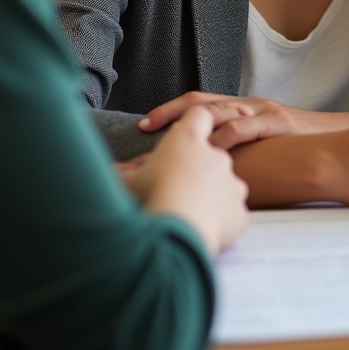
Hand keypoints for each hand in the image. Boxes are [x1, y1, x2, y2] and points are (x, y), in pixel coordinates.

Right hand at [118, 106, 247, 254]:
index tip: (184, 134)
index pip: (198, 114)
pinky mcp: (239, 211)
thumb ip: (121, 173)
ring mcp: (231, 182)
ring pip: (223, 183)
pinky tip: (204, 228)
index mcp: (188, 139)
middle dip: (198, 167)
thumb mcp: (127, 182)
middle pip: (212, 152)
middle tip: (177, 185)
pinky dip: (221, 220)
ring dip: (211, 193)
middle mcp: (216, 155)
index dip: (192, 121)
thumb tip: (109, 170)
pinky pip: (231, 213)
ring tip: (189, 211)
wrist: (174, 235)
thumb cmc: (148, 200)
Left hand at [140, 91, 348, 149]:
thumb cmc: (296, 151)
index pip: (197, 106)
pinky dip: (228, 135)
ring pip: (220, 110)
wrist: (336, 145)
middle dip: (170, 114)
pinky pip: (248, 126)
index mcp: (241, 111)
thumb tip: (202, 176)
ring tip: (172, 139)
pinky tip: (213, 146)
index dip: (169, 113)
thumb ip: (234, 154)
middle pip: (201, 103)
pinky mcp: (277, 123)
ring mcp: (262, 113)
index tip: (144, 127)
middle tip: (145, 128)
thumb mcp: (259, 149)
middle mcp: (247, 106)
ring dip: (193, 124)